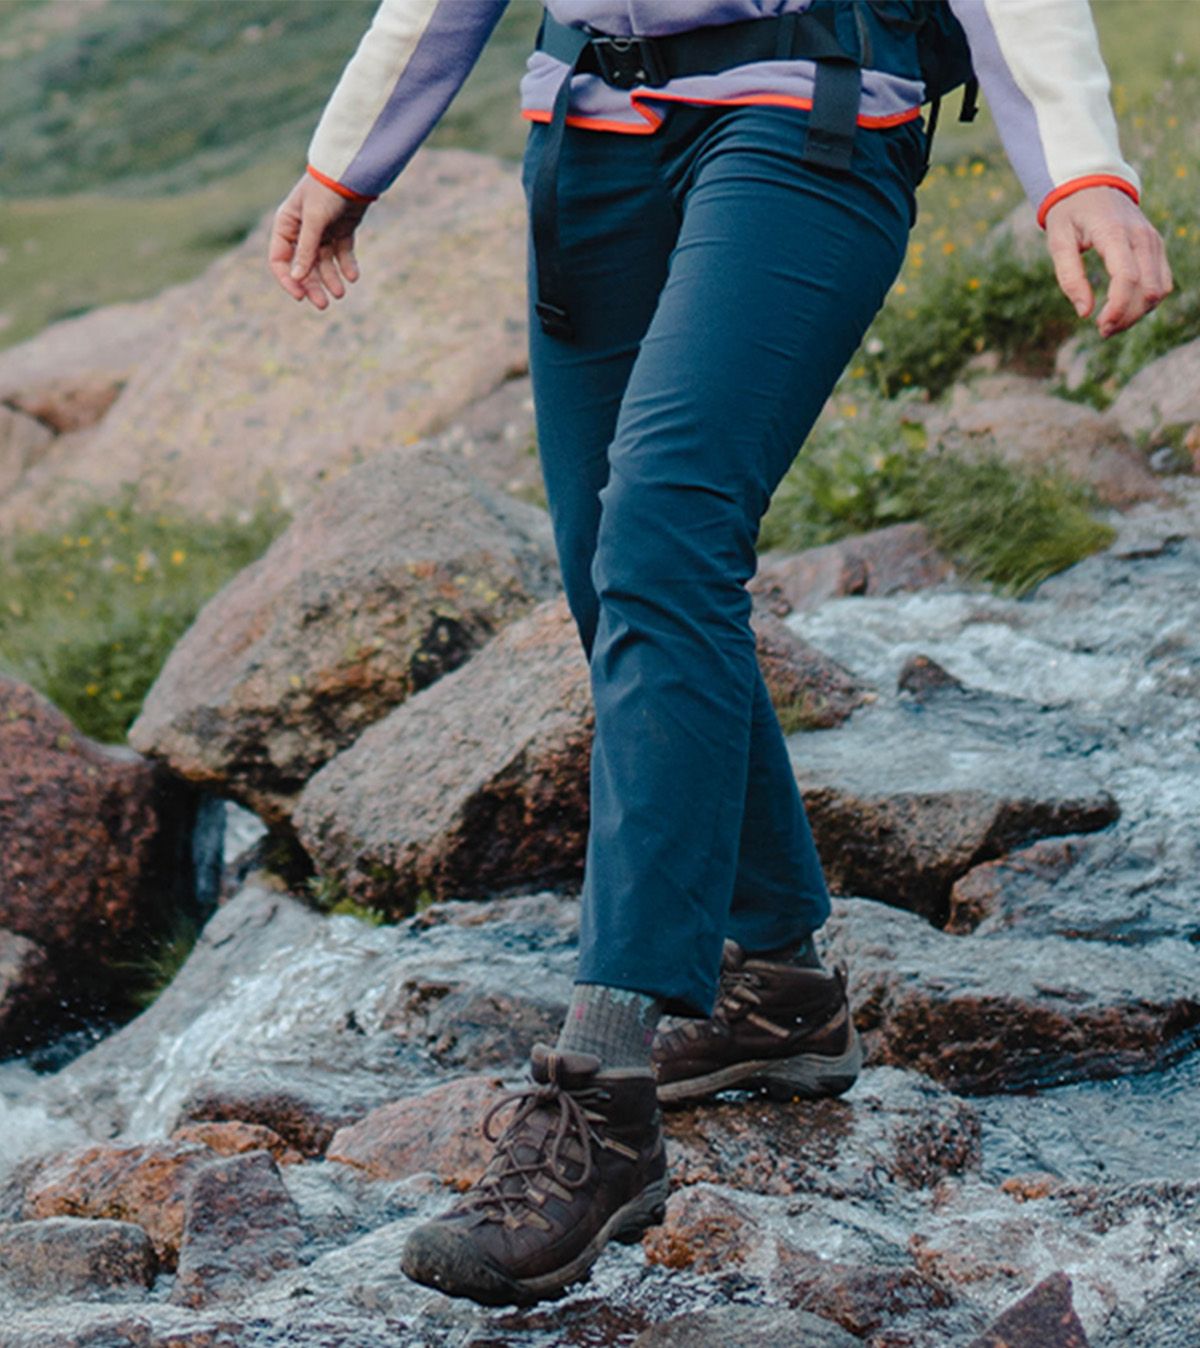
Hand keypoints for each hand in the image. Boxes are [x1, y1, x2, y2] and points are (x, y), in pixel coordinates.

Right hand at [268, 173, 369, 309]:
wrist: (353, 171)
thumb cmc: (327, 191)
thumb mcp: (315, 220)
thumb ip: (306, 250)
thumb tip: (297, 278)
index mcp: (286, 225)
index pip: (280, 260)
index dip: (288, 280)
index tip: (301, 297)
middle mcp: (301, 230)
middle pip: (303, 266)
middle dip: (313, 285)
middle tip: (323, 305)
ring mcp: (322, 231)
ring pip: (324, 263)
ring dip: (331, 279)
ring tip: (341, 293)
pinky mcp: (341, 230)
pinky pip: (342, 254)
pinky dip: (347, 266)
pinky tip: (353, 276)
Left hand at [1044, 186, 1172, 338]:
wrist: (1093, 184)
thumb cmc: (1071, 214)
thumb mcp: (1058, 241)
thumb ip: (1069, 276)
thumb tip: (1084, 313)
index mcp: (1114, 233)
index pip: (1127, 278)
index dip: (1117, 308)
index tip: (1100, 327)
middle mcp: (1141, 237)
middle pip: (1148, 289)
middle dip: (1127, 317)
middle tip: (1102, 330)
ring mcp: (1153, 241)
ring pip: (1160, 289)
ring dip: (1138, 313)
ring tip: (1111, 322)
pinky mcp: (1157, 247)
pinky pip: (1162, 281)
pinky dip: (1146, 301)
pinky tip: (1124, 308)